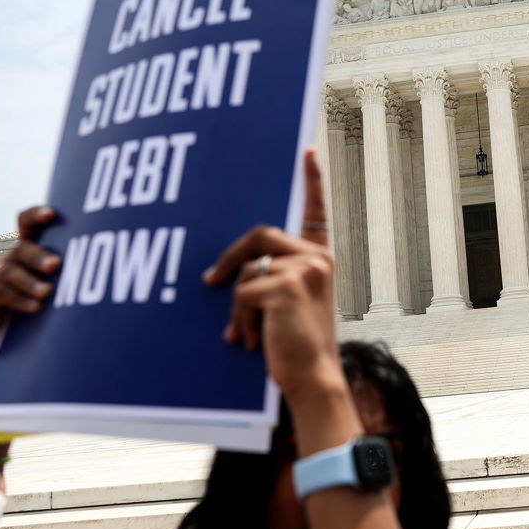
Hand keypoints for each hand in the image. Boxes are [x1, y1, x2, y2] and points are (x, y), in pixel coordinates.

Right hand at [0, 207, 60, 368]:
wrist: (15, 350)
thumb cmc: (50, 317)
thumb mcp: (65, 296)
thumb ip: (75, 280)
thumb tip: (106, 273)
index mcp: (33, 252)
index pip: (28, 223)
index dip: (36, 215)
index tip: (52, 214)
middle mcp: (12, 258)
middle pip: (22, 247)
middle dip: (39, 255)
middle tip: (57, 266)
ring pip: (10, 270)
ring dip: (30, 282)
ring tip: (48, 293)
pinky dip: (17, 299)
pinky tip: (35, 307)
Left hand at [203, 148, 340, 401]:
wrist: (312, 378)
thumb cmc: (294, 345)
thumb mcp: (287, 304)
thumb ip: (272, 276)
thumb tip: (226, 271)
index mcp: (319, 258)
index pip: (315, 211)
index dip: (312, 180)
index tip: (307, 151)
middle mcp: (317, 257)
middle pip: (259, 235)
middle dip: (229, 259)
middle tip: (210, 282)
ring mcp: (305, 269)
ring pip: (246, 268)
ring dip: (237, 305)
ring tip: (246, 334)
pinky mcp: (288, 286)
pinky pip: (242, 293)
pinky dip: (239, 320)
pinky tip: (251, 341)